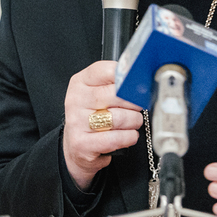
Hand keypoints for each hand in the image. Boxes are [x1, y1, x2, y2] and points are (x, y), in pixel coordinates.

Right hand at [62, 61, 142, 190]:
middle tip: (138, 106)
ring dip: (134, 121)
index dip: (127, 78)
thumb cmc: (93, 116)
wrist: (77, 145)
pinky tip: (128, 135)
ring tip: (133, 122)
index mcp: (80, 82)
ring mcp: (77, 122)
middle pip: (115, 94)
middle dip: (135, 102)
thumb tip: (141, 79)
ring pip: (119, 117)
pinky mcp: (82, 143)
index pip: (106, 71)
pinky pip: (116, 138)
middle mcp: (76, 99)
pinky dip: (129, 137)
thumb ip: (115, 84)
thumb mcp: (98, 93)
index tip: (137, 85)